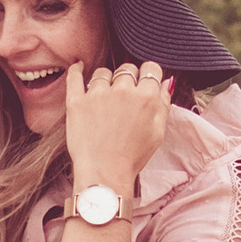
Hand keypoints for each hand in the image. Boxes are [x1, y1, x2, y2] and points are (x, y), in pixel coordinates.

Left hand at [63, 59, 170, 200]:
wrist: (104, 174)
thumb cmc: (132, 157)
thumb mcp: (158, 132)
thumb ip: (164, 104)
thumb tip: (165, 84)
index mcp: (146, 97)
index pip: (150, 69)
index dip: (148, 75)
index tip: (143, 82)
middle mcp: (123, 91)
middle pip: (127, 69)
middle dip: (128, 78)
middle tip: (124, 96)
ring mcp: (97, 94)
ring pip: (103, 72)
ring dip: (105, 80)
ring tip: (104, 96)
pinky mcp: (77, 102)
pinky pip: (74, 77)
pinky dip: (76, 70)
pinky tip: (79, 67)